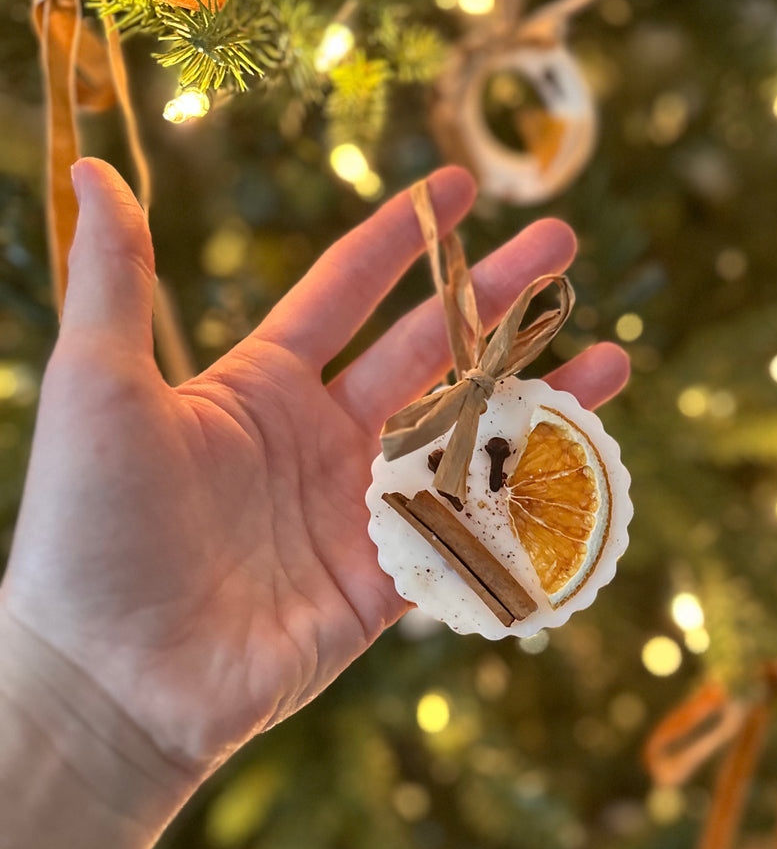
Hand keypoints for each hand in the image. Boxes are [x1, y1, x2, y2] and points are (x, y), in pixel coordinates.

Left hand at [1, 160, 628, 770]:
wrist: (109, 680)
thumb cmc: (90, 529)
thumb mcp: (97, 389)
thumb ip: (116, 281)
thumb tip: (99, 168)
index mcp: (260, 387)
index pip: (348, 292)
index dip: (404, 238)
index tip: (459, 187)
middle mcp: (321, 441)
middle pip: (431, 354)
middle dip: (499, 299)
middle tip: (564, 247)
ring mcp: (357, 514)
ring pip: (467, 441)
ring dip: (540, 399)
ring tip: (613, 358)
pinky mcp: (384, 586)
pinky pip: (467, 536)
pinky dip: (524, 506)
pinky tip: (583, 471)